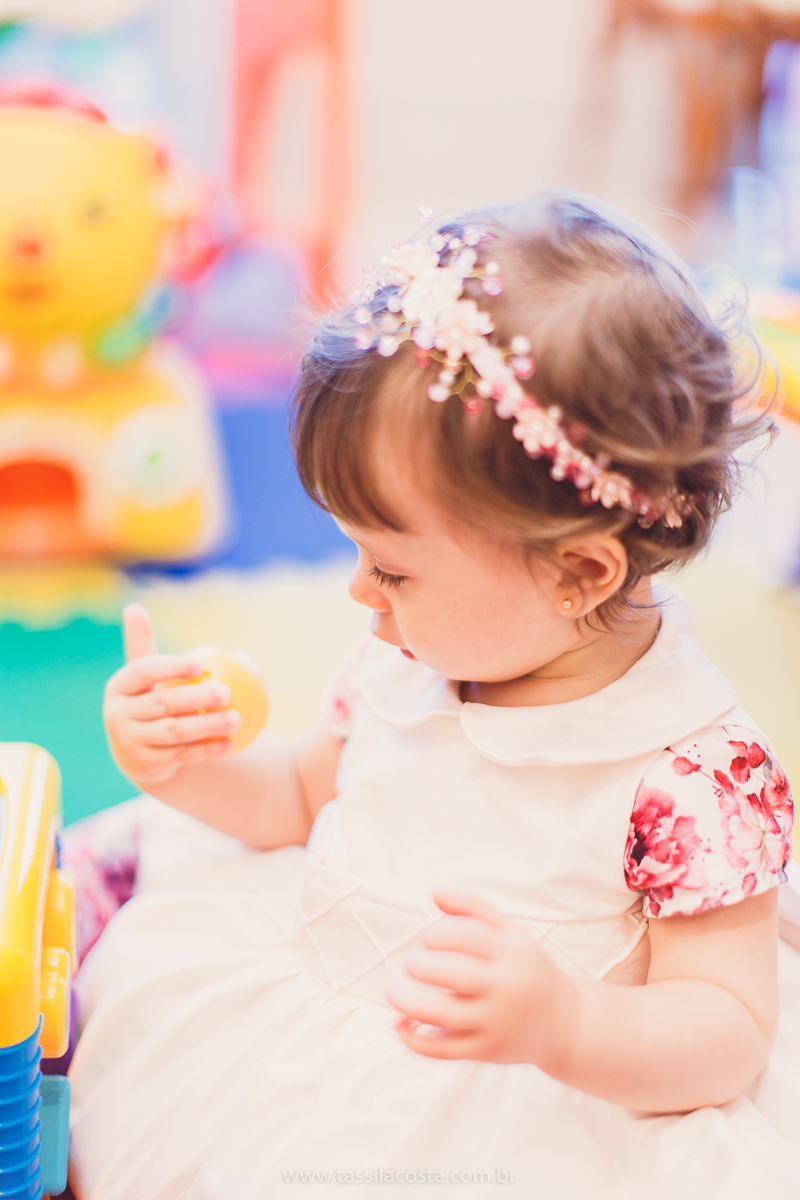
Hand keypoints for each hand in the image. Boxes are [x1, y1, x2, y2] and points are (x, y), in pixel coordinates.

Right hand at [104, 603, 242, 786]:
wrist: (139, 754)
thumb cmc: (147, 700)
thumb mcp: (142, 676)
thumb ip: (141, 644)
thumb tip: (132, 606)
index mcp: (118, 687)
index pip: (142, 672)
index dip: (170, 667)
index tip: (200, 664)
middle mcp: (118, 715)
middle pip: (162, 704)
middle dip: (196, 697)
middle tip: (226, 691)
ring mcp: (131, 743)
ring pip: (175, 732)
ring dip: (208, 725)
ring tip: (237, 719)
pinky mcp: (147, 766)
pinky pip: (183, 756)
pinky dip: (208, 750)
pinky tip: (232, 743)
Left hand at [386, 892, 577, 1068]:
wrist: (565, 1023)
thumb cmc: (527, 969)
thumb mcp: (511, 933)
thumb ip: (473, 908)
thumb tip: (433, 892)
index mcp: (512, 953)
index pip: (469, 937)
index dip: (439, 933)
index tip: (428, 938)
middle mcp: (506, 988)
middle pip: (456, 975)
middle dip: (422, 966)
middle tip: (409, 963)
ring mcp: (496, 1022)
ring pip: (445, 1016)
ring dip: (410, 1004)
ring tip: (392, 991)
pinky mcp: (487, 1051)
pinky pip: (446, 1050)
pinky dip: (417, 1041)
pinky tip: (400, 1026)